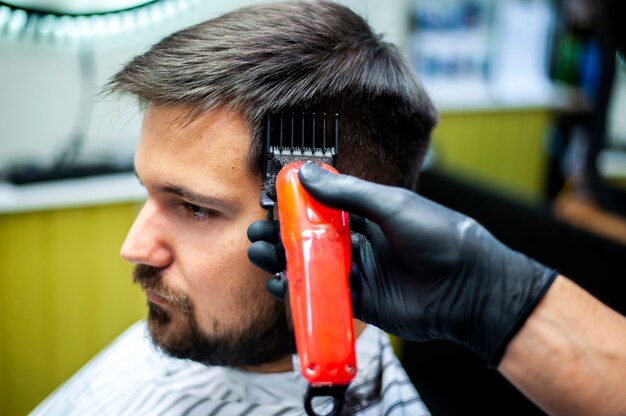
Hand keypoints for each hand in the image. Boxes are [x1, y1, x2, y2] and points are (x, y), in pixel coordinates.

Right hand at [248, 163, 557, 366]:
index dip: (296, 207)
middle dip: (283, 237)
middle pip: (313, 239)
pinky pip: (326, 296)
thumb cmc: (439, 237)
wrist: (470, 288)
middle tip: (256, 234)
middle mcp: (363, 243)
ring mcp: (362, 273)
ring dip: (285, 263)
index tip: (271, 204)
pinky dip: (302, 292)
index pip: (324, 208)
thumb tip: (307, 172)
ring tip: (259, 256)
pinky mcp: (363, 302)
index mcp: (370, 215)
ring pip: (314, 268)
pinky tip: (281, 285)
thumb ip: (349, 193)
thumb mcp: (392, 206)